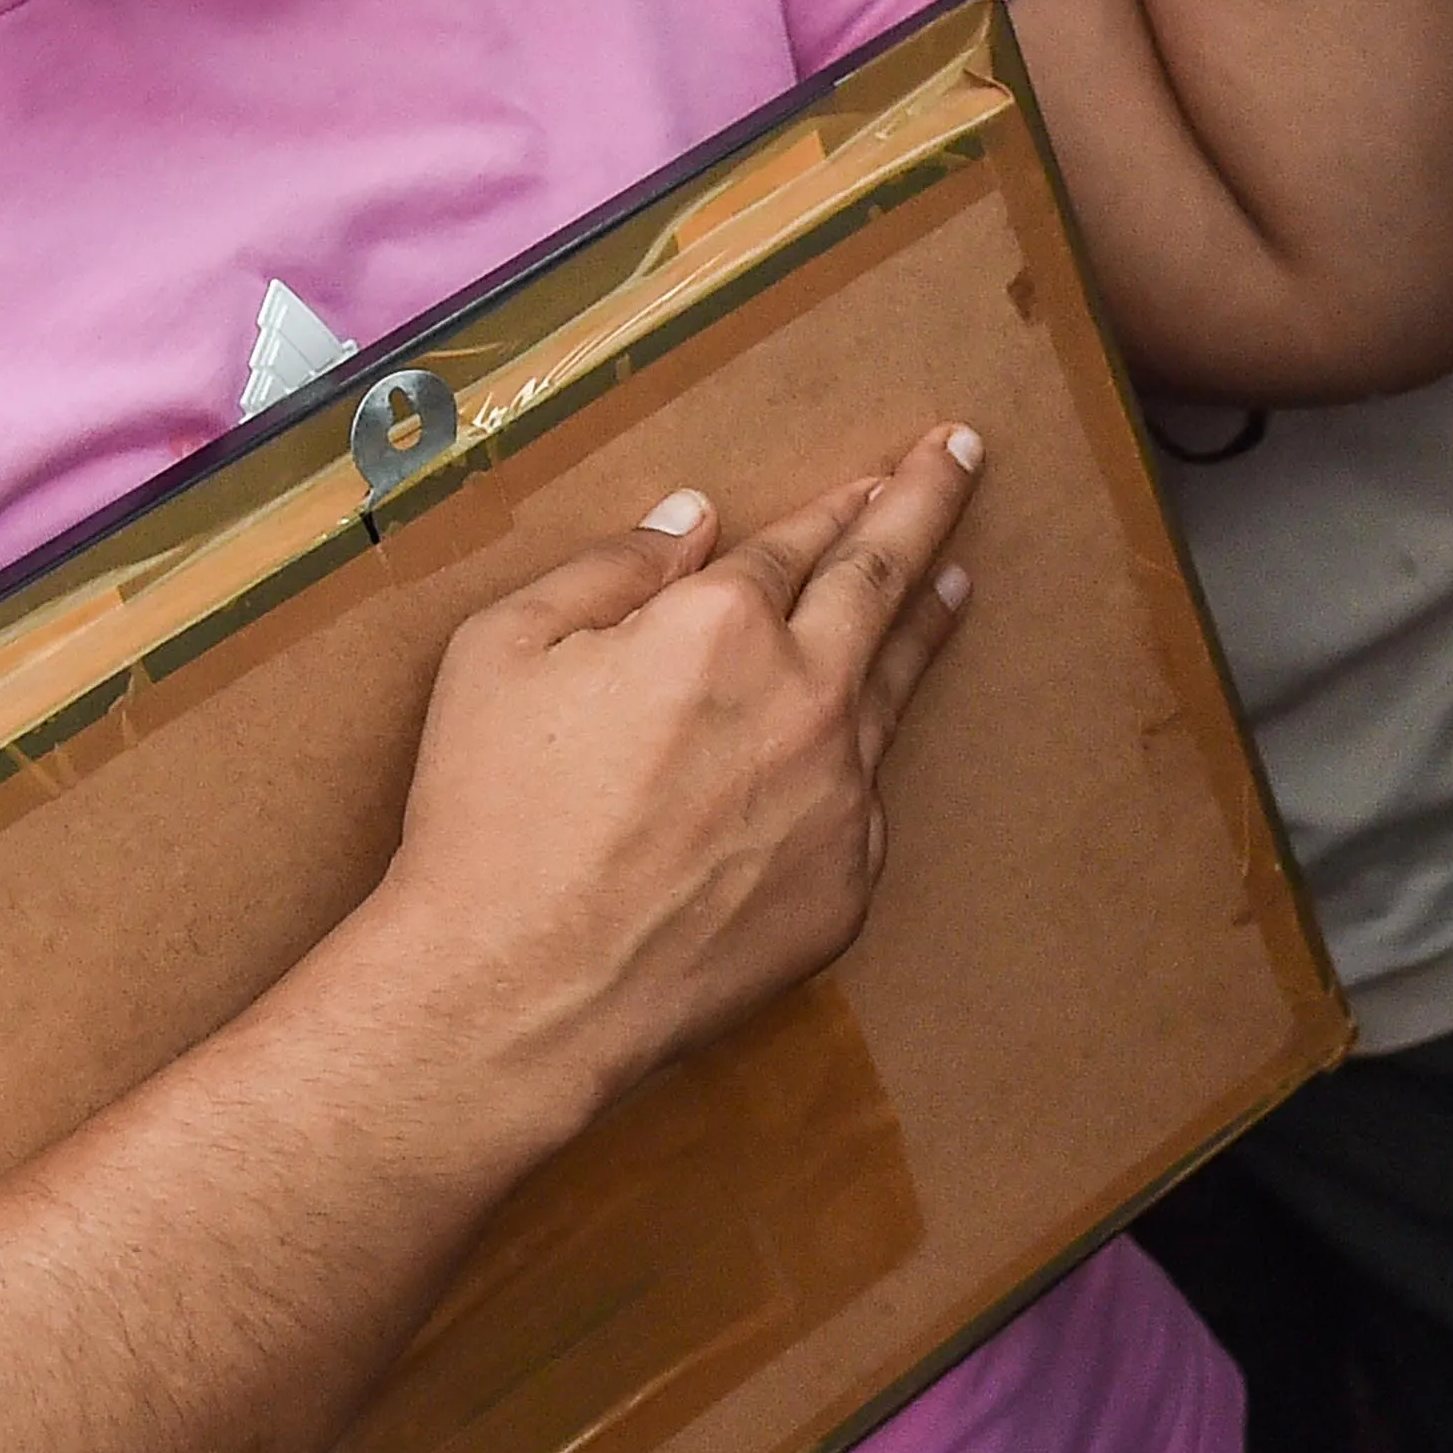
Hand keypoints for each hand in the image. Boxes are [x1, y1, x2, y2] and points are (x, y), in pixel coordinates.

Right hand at [366, 421, 982, 1105]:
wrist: (517, 996)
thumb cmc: (491, 817)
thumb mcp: (503, 648)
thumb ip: (610, 567)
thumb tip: (692, 520)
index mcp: (721, 622)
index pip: (799, 541)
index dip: (838, 500)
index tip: (878, 468)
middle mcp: (804, 697)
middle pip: (882, 580)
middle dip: (926, 506)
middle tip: (961, 456)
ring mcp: (838, 798)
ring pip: (895, 689)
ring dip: (927, 622)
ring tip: (957, 582)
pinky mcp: (846, 888)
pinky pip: (860, 803)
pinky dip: (855, 763)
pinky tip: (850, 755)